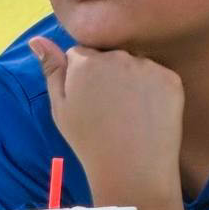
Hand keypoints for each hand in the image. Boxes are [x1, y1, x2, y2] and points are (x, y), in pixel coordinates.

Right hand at [29, 37, 183, 198]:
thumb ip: (51, 70)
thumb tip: (37, 39)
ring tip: (129, 114)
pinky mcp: (171, 79)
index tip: (88, 100)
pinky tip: (148, 114)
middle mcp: (117, 56)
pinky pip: (159, 76)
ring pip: (134, 65)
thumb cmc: (89, 142)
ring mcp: (147, 67)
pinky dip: (155, 90)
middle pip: (109, 56)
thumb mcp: (60, 108)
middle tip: (109, 110)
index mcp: (86, 62)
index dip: (81, 77)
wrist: (132, 171)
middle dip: (106, 74)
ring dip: (131, 80)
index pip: (80, 54)